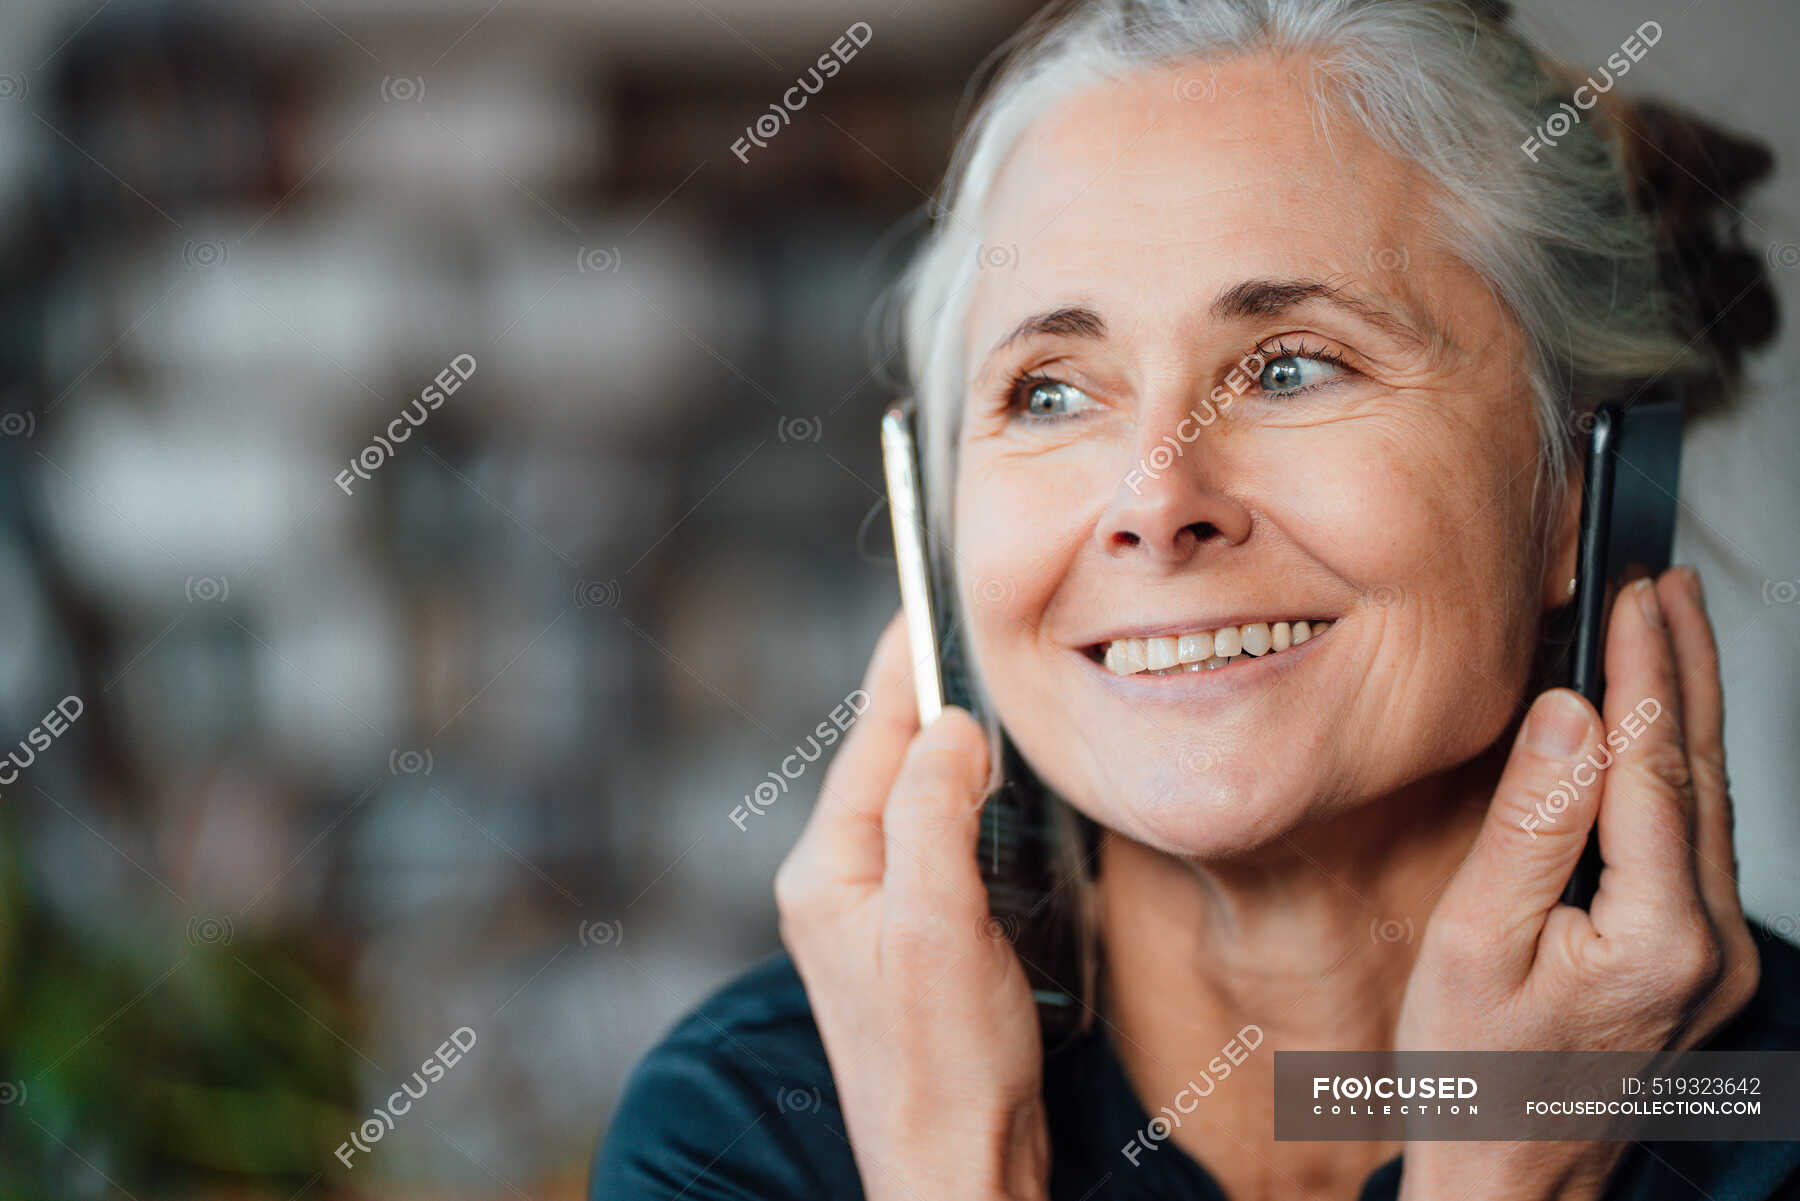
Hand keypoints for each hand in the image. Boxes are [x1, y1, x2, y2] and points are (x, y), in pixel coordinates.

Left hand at [774, 613, 1048, 1200]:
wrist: (957, 1171)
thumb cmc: (944, 1065)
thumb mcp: (936, 923)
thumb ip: (934, 812)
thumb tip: (949, 728)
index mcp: (829, 870)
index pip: (871, 738)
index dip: (905, 666)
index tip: (927, 600)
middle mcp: (840, 884)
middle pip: (888, 762)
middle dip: (926, 695)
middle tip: (963, 625)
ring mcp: (874, 915)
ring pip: (914, 801)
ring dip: (946, 746)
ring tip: (977, 682)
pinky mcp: (913, 941)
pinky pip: (937, 844)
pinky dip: (964, 802)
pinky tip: (993, 786)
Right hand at [1395, 568, 1759, 1200]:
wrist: (1512, 1171)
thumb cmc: (1475, 1069)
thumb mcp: (1473, 941)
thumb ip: (1530, 823)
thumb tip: (1570, 715)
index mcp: (1658, 935)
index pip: (1655, 768)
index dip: (1645, 672)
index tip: (1633, 596)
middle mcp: (1712, 945)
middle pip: (1703, 775)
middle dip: (1686, 670)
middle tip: (1667, 587)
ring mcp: (1717, 958)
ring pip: (1711, 805)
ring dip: (1690, 711)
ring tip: (1674, 632)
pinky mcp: (1701, 962)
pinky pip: (1702, 843)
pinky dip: (1681, 770)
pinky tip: (1663, 736)